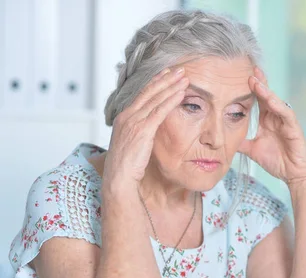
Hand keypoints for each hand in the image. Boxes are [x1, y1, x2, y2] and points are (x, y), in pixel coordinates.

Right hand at [103, 68, 188, 185]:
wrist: (118, 177)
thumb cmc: (126, 165)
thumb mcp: (131, 143)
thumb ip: (139, 132)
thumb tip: (149, 130)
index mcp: (124, 117)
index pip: (142, 94)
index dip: (156, 82)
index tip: (167, 73)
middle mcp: (128, 115)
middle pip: (149, 91)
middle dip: (166, 78)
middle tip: (179, 69)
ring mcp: (134, 121)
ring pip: (156, 98)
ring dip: (172, 86)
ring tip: (184, 77)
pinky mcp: (143, 130)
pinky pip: (160, 111)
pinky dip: (171, 100)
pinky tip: (181, 93)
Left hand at [239, 68, 305, 187]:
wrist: (294, 175)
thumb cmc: (278, 161)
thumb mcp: (253, 150)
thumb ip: (241, 142)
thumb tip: (223, 138)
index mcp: (266, 120)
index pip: (257, 100)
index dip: (249, 89)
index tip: (236, 77)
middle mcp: (276, 118)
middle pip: (266, 95)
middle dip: (258, 82)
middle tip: (248, 69)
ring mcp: (285, 122)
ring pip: (275, 102)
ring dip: (266, 91)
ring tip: (255, 80)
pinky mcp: (294, 128)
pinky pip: (286, 114)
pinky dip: (278, 106)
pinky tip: (271, 100)